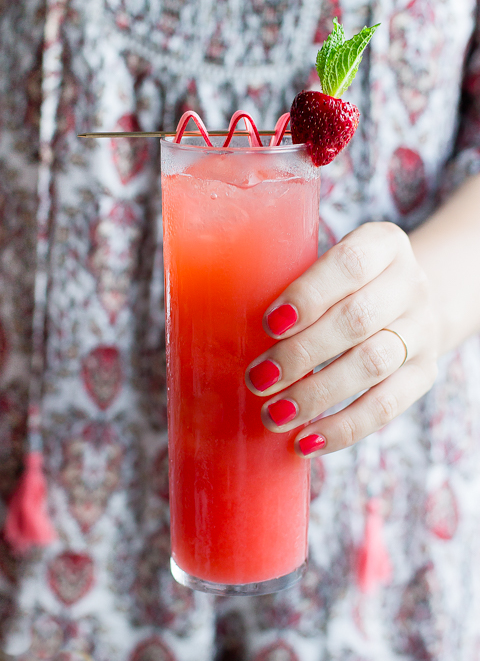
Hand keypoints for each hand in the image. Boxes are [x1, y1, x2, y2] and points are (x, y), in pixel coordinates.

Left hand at [245, 222, 439, 456]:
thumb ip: (290, 287)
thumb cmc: (344, 287)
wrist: (411, 303)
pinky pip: (388, 406)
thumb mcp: (327, 268)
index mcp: (383, 244)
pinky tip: (307, 442)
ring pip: (373, 364)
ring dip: (317, 394)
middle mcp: (409, 284)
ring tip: (274, 414)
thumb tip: (223, 332)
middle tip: (258, 378)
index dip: (309, 295)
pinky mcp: (424, 373)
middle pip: (358, 319)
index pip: (351, 263)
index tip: (269, 324)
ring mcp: (423, 330)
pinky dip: (344, 428)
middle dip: (301, 354)